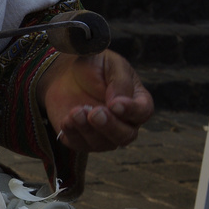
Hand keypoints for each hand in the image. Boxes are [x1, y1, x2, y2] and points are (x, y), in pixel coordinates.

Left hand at [37, 50, 152, 153]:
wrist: (66, 72)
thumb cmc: (94, 66)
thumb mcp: (109, 64)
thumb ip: (119, 81)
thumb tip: (119, 102)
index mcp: (136, 101)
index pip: (143, 112)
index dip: (131, 111)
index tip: (115, 104)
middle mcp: (124, 122)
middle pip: (125, 136)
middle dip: (109, 127)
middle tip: (95, 113)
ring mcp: (103, 134)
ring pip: (102, 144)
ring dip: (88, 130)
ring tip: (75, 112)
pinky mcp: (81, 139)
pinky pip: (80, 145)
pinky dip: (72, 134)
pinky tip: (66, 120)